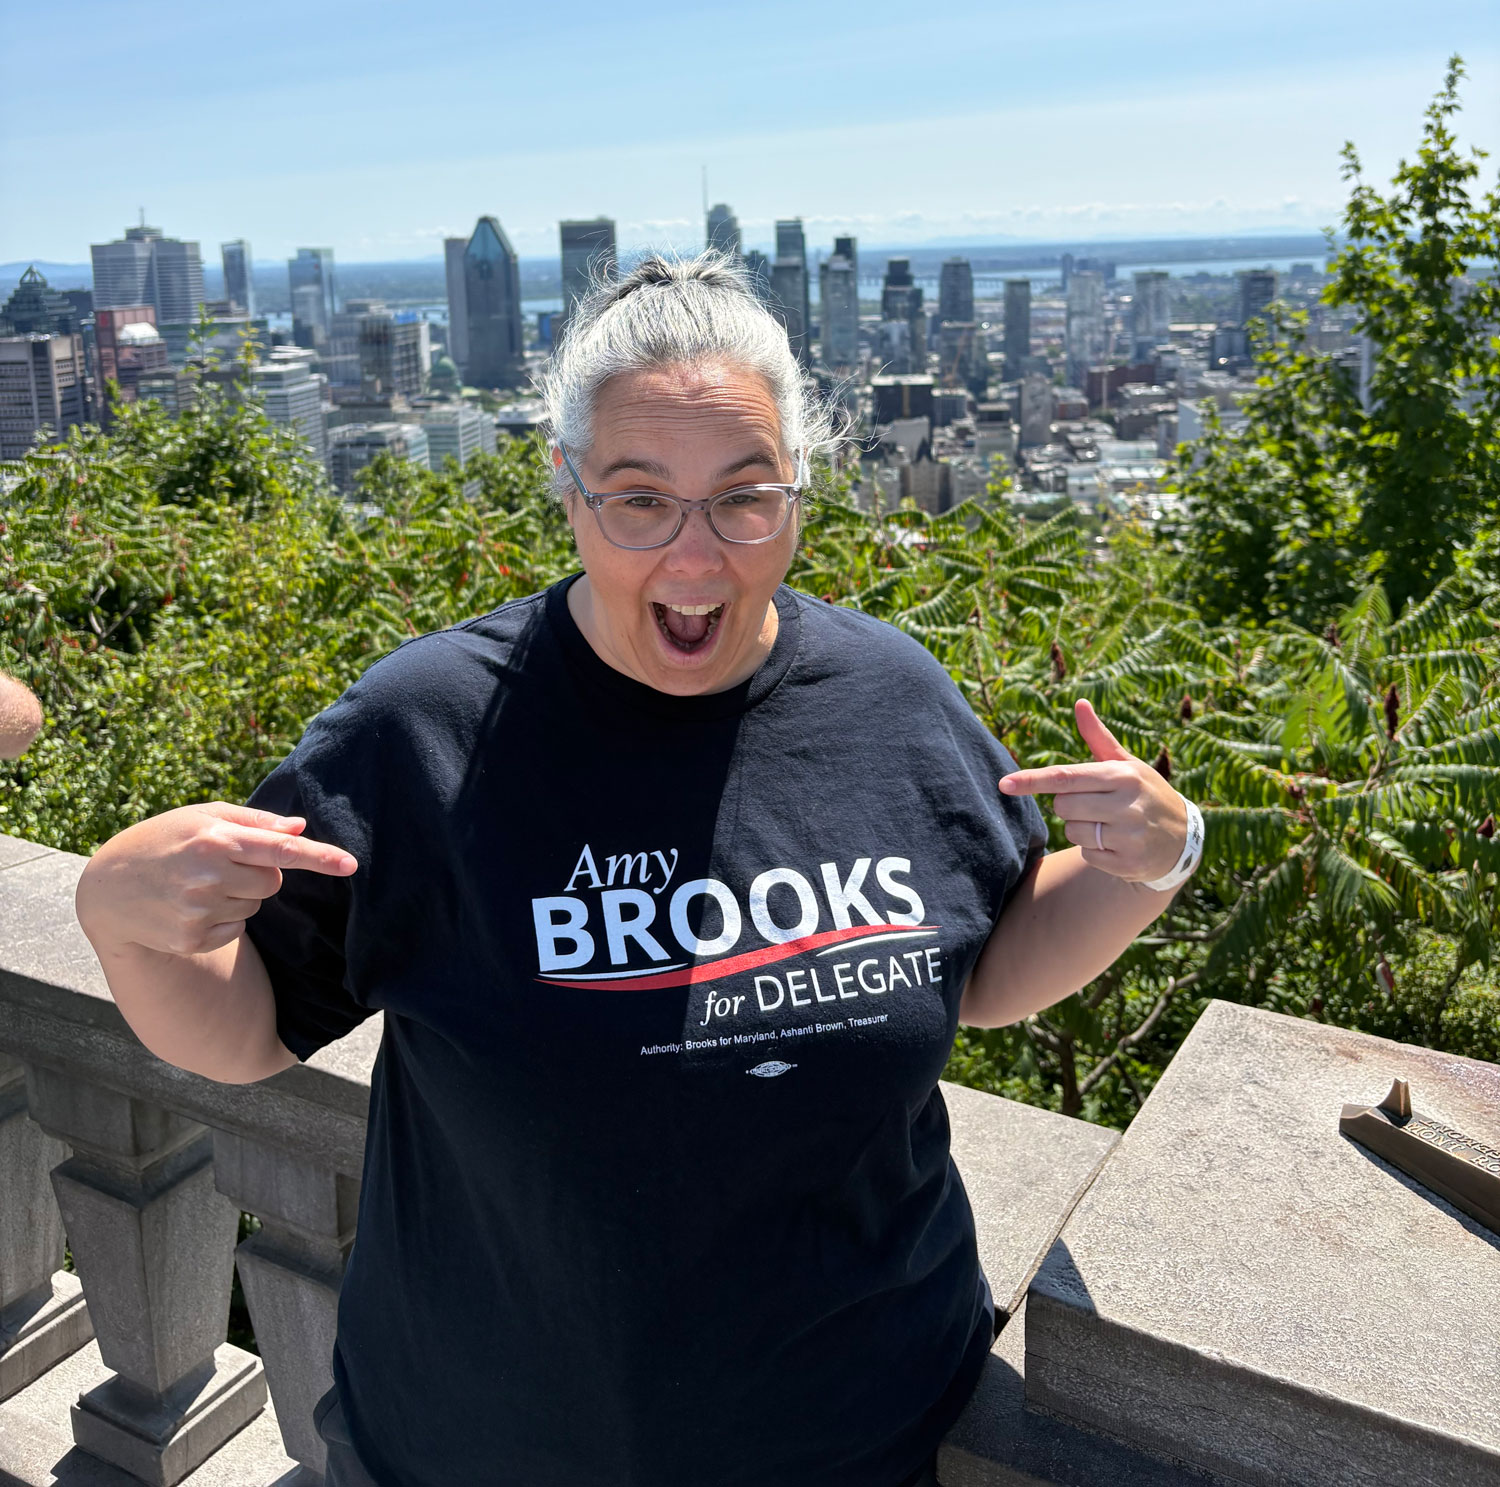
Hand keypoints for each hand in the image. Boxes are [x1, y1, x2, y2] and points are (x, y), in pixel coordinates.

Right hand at [76, 802, 357, 958]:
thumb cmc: (164, 840)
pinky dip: (224, 920)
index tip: (351, 865)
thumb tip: (301, 827)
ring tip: (198, 884)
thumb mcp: (203, 817)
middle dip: (259, 875)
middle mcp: (208, 875)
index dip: (320, 857)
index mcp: (215, 839)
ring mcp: (198, 911)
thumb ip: (255, 822)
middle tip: (222, 865)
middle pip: (273, 883)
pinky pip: (237, 929)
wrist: (108, 887)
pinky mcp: (192, 939)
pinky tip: (191, 907)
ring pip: (255, 907)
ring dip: (238, 897)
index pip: (281, 850)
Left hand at [999, 700, 1186, 883]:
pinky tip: (1118, 845)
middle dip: (1070, 806)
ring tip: (1110, 825)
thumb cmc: (1145, 792)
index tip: (1004, 784)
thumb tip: (1079, 703)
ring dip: (1082, 830)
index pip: (1067, 777)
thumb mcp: (1126, 764)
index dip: (1032, 780)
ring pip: (1073, 832)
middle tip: (1096, 805)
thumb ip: (1098, 737)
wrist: (1184, 839)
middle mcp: (1127, 804)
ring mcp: (1129, 836)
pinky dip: (1095, 851)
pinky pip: (1087, 855)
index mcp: (1122, 776)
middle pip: (1064, 807)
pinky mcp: (1128, 863)